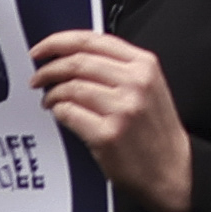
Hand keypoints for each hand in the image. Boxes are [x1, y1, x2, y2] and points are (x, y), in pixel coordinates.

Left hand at [33, 29, 194, 211]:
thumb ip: (119, 67)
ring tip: (49, 100)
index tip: (42, 49)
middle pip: (77, 62)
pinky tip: (60, 114)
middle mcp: (135, 83)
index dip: (59, 41)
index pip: (92, 40)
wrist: (173, 171)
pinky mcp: (107, 135)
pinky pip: (69, 114)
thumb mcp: (150, 87)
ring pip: (70, 88)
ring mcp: (122, 109)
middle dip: (49, 68)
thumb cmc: (158, 132)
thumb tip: (74, 57)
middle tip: (38, 77)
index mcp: (144, 65)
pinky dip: (58, 112)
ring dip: (52, 93)